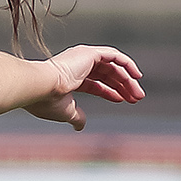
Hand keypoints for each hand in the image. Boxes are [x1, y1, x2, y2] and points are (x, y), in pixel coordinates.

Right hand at [25, 45, 144, 129]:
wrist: (42, 88)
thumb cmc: (49, 101)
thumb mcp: (66, 112)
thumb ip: (76, 117)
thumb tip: (80, 127)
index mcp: (70, 77)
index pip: (94, 83)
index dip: (109, 91)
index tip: (122, 100)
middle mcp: (78, 64)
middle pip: (107, 74)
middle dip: (123, 86)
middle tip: (136, 98)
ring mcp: (84, 57)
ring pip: (113, 67)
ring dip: (127, 80)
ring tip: (139, 95)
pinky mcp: (91, 53)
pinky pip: (114, 56)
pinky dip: (127, 64)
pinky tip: (137, 76)